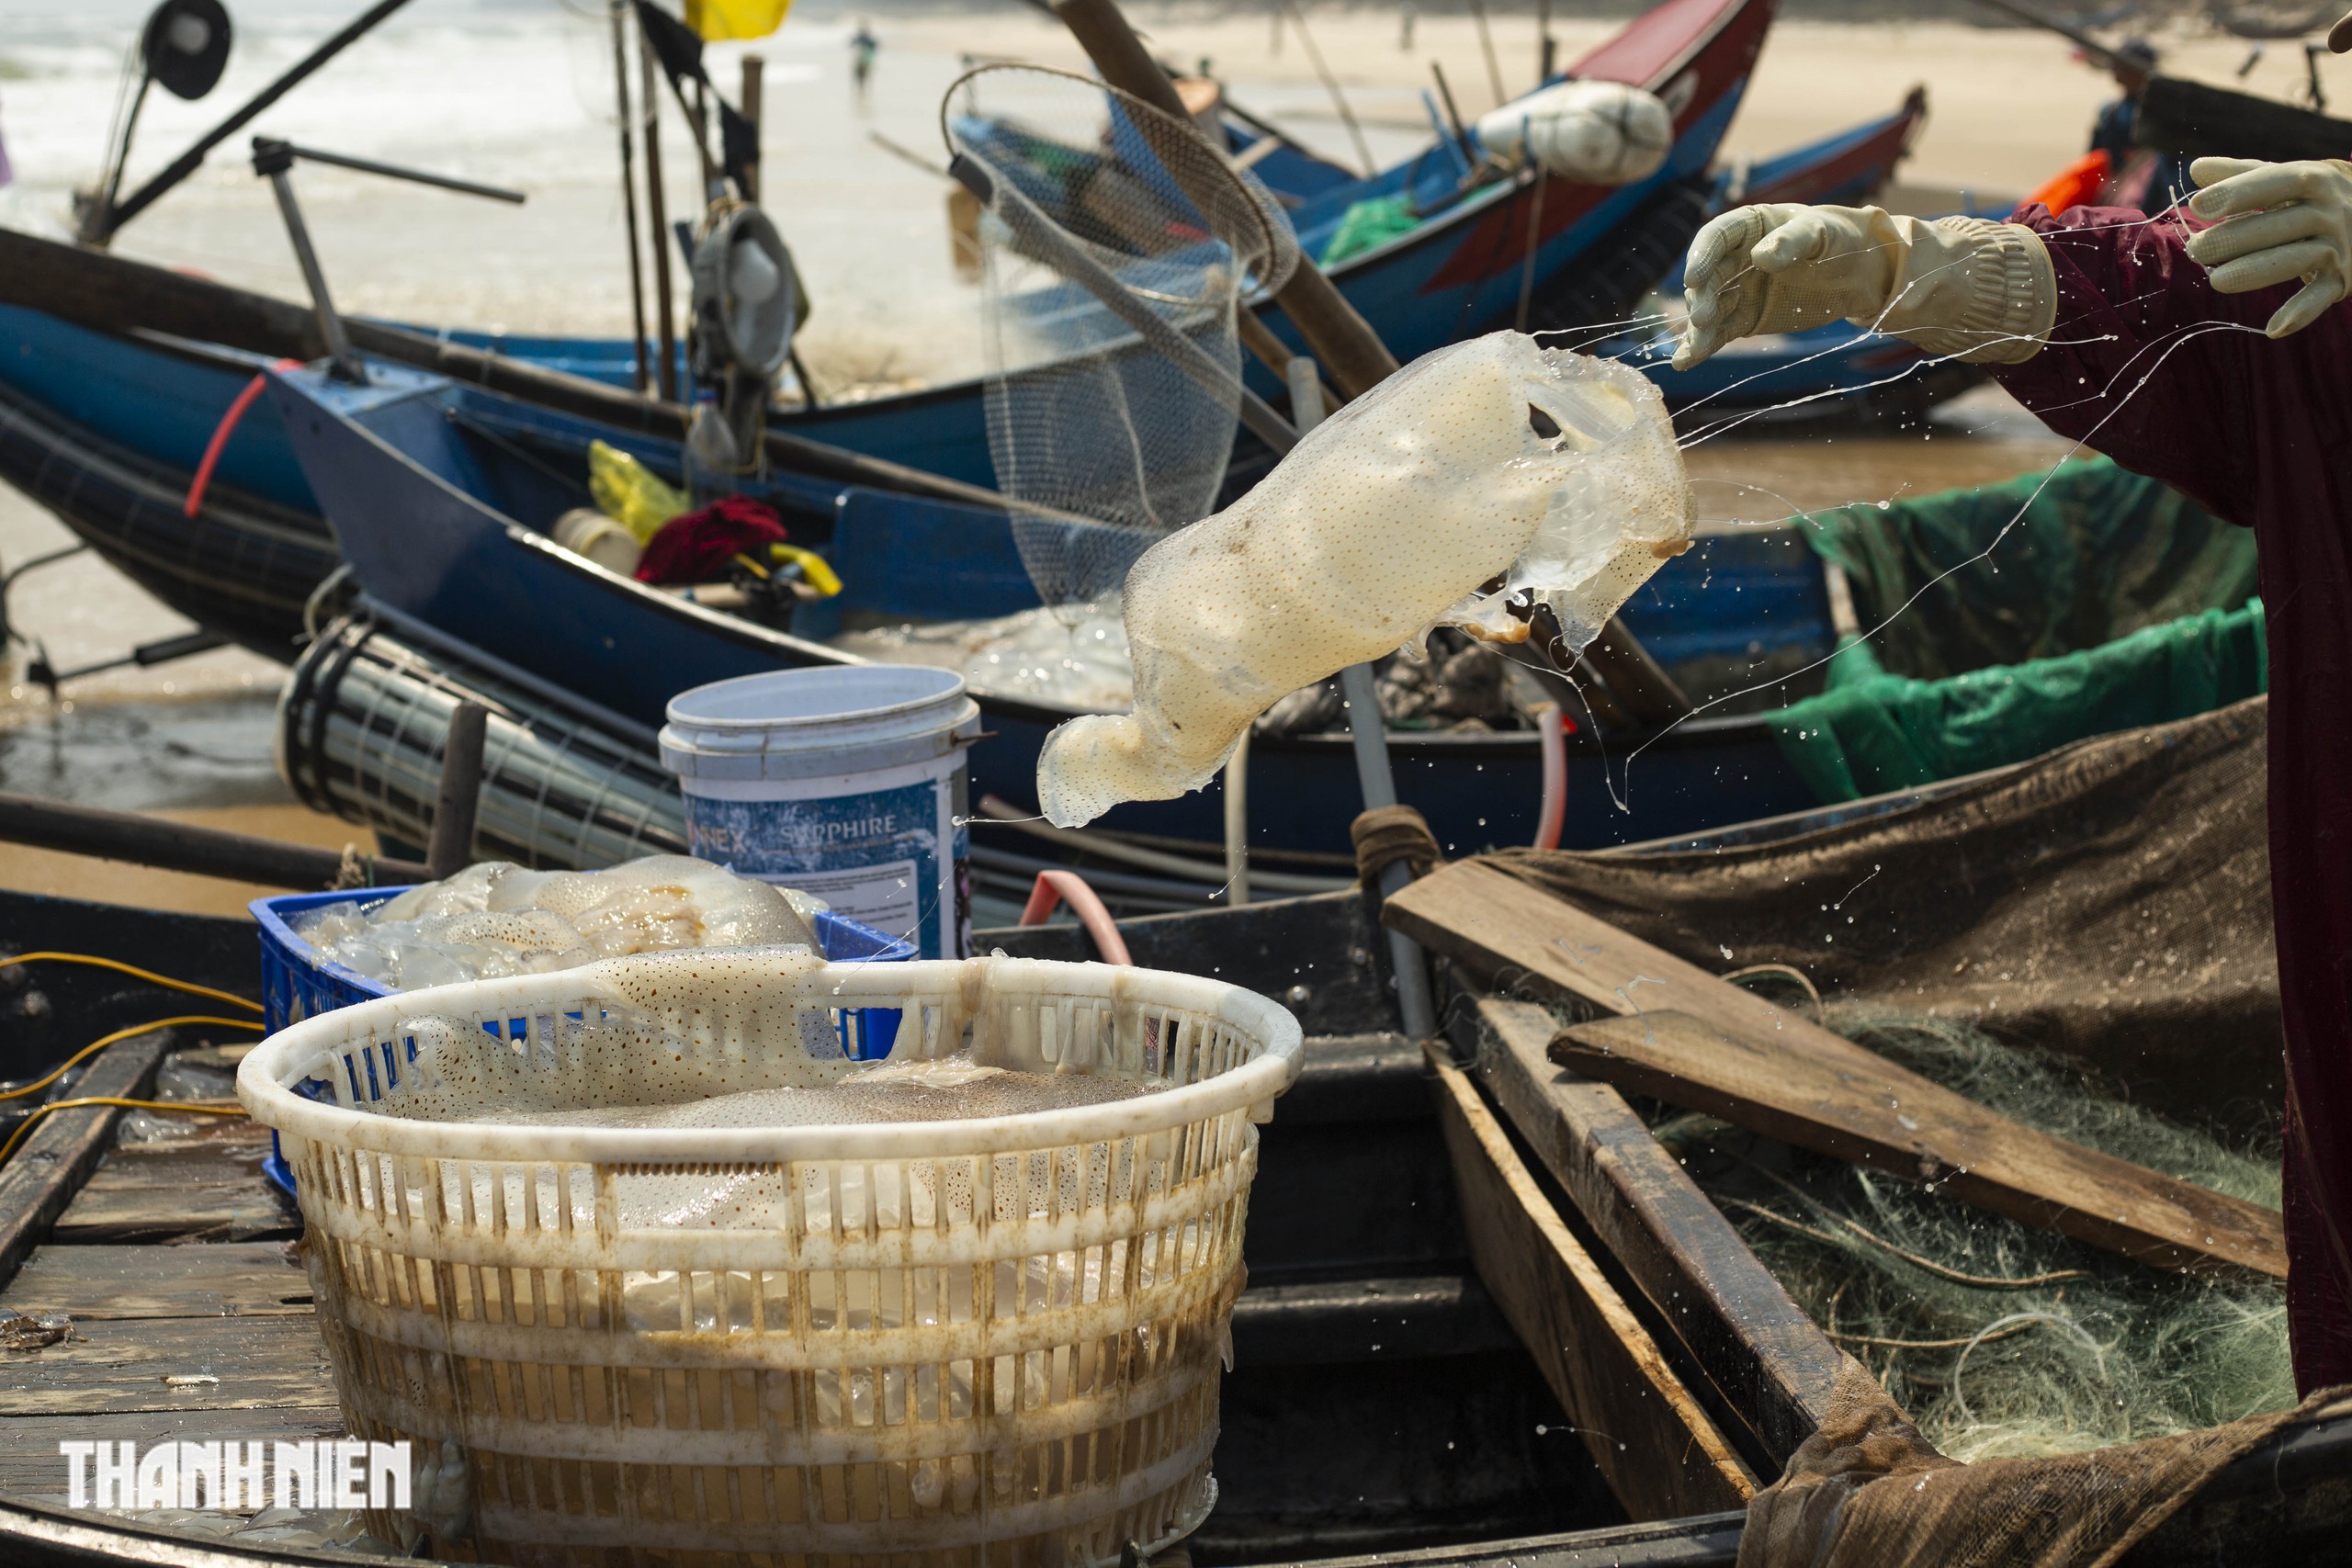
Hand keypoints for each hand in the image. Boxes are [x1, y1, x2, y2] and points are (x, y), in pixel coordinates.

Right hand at [1674, 204, 1902, 369]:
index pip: (1715, 237)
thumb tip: (1760, 257)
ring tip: (1696, 350)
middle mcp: (1734, 258)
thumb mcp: (1822, 233)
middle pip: (1708, 278)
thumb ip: (1792, 241)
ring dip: (1698, 330)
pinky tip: (1686, 362)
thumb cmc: (1840, 240)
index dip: (1701, 257)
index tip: (1694, 279)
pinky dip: (1701, 347)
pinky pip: (1718, 333)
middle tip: (1704, 318)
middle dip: (1702, 299)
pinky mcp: (1743, 319)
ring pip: (1709, 309)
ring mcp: (1737, 290)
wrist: (1858, 272)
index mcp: (1748, 227)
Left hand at [2185, 157, 2351, 338]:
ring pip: (2299, 258)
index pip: (2277, 181)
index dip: (2239, 192)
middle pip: (2283, 224)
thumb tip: (2196, 169)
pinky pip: (2323, 296)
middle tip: (2196, 249)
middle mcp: (2330, 211)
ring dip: (2258, 271)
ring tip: (2217, 281)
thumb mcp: (2288, 177)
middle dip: (2237, 237)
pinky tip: (2273, 328)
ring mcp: (2340, 245)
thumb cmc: (2314, 196)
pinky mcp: (2344, 278)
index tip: (2198, 205)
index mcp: (2314, 179)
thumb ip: (2242, 174)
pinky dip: (2301, 312)